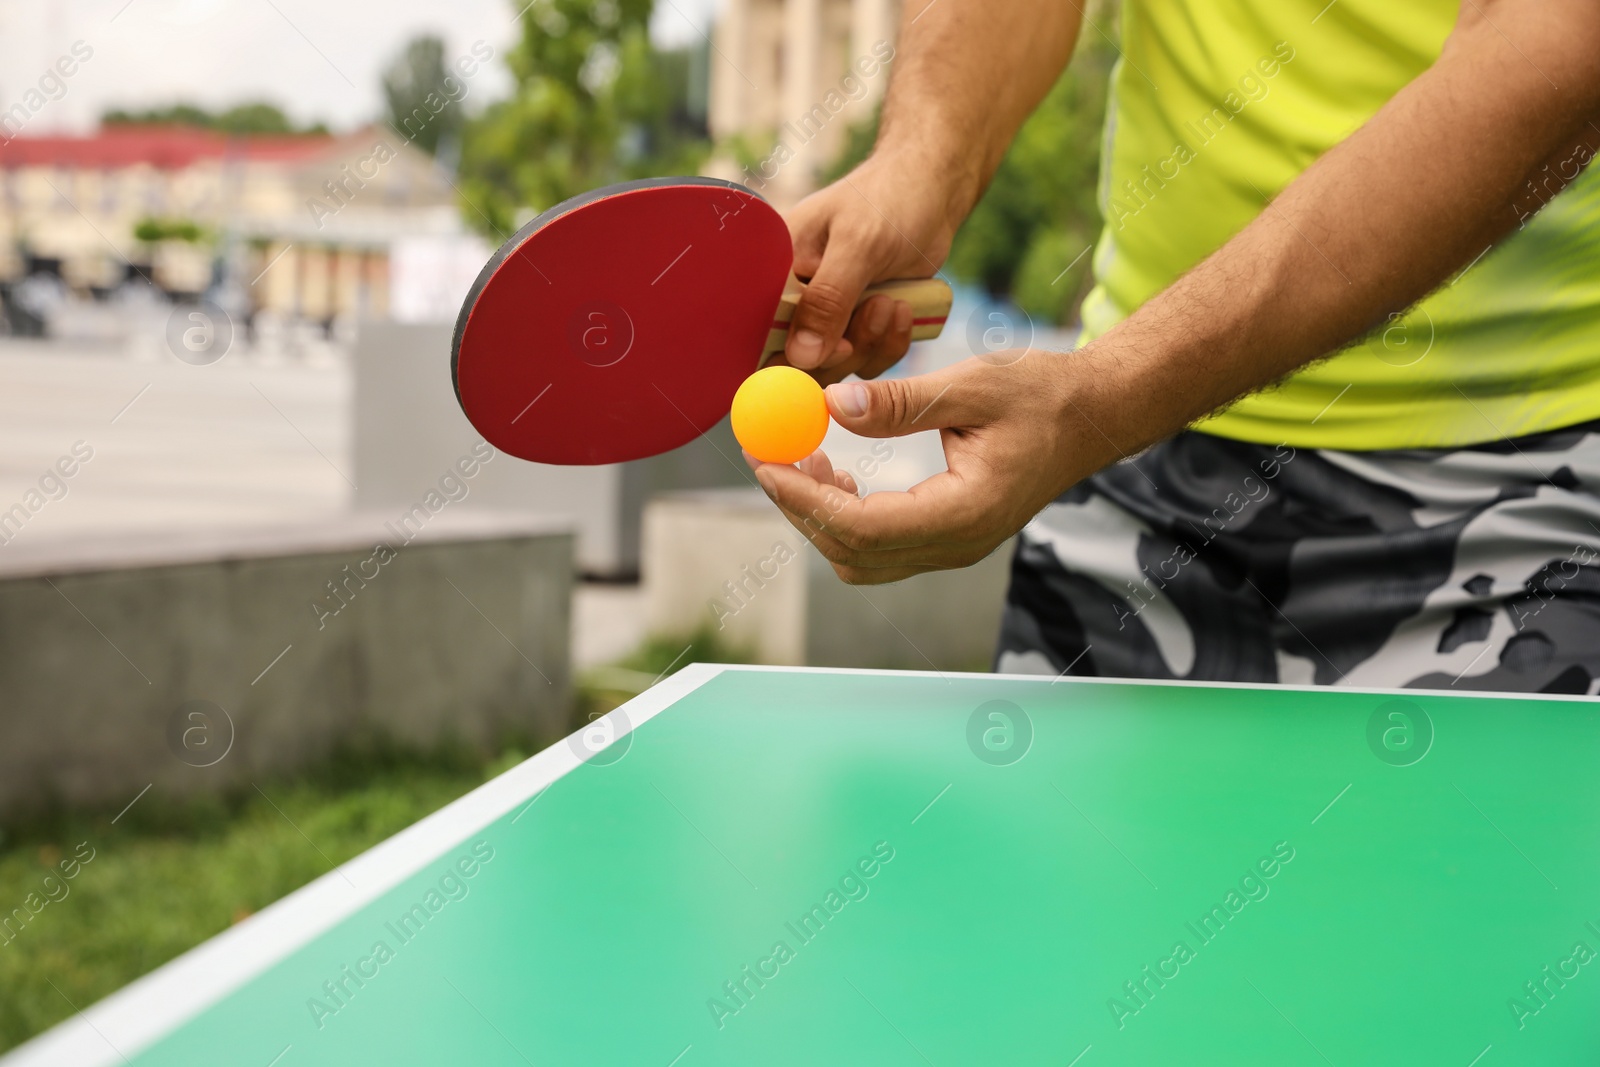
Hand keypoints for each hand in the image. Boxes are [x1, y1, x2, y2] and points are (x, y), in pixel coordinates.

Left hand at [749, 350, 1108, 584]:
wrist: (1092, 417)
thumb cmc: (1042, 395)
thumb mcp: (971, 385)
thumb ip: (901, 403)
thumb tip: (831, 404)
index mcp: (964, 513)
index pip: (862, 528)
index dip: (804, 500)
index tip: (766, 463)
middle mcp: (957, 545)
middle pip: (852, 552)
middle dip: (800, 507)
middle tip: (767, 454)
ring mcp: (953, 548)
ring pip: (861, 558)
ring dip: (820, 515)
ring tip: (799, 457)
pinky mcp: (948, 538)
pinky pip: (880, 546)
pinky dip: (844, 517)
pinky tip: (834, 470)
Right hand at [780, 156, 959, 384]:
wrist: (932, 191)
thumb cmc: (890, 199)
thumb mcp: (858, 245)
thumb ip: (827, 300)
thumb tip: (801, 356)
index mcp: (776, 270)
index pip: (761, 331)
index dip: (791, 353)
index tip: (838, 345)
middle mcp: (795, 297)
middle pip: (797, 361)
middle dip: (842, 348)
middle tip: (877, 308)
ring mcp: (828, 315)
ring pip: (836, 364)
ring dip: (871, 343)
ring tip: (893, 301)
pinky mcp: (857, 325)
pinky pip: (866, 360)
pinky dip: (890, 344)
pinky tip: (904, 308)